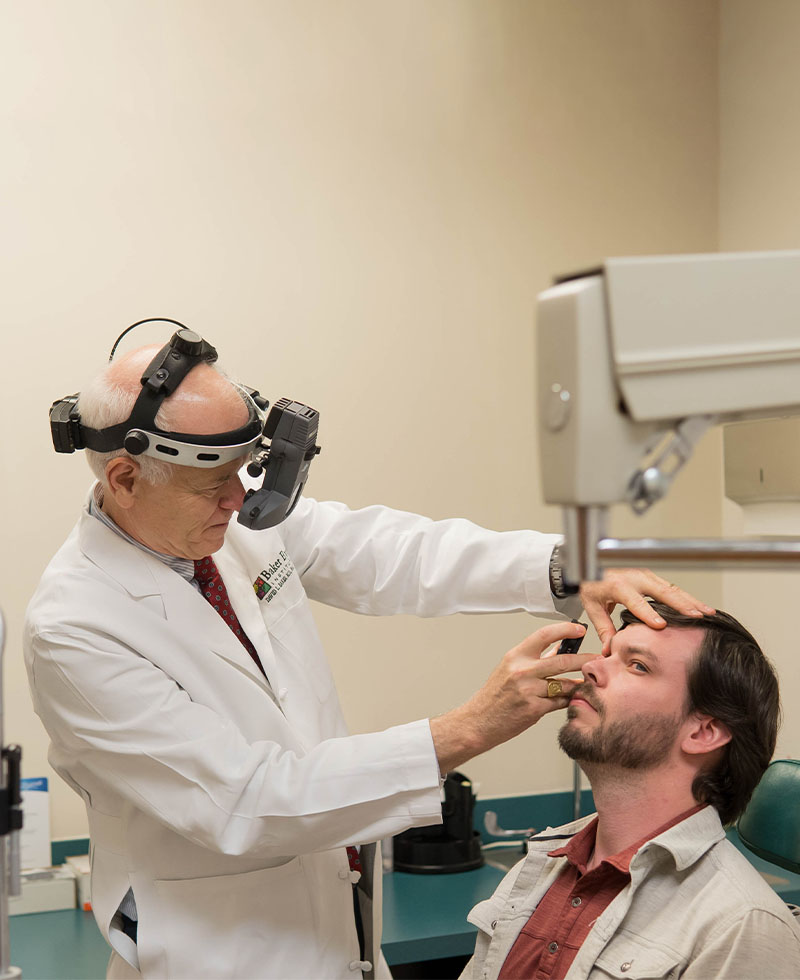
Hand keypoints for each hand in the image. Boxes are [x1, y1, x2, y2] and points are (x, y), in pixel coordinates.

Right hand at [430, 621, 594, 772]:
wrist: (479, 721)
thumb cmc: (494, 695)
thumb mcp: (509, 669)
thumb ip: (534, 659)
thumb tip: (558, 648)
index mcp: (515, 656)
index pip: (544, 635)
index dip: (565, 630)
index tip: (580, 630)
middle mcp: (522, 671)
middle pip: (563, 661)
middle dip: (585, 659)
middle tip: (598, 658)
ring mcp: (529, 690)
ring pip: (565, 684)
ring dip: (578, 683)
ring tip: (587, 682)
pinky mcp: (534, 709)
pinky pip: (560, 702)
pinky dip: (568, 699)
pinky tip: (573, 698)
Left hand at [580, 568, 715, 652]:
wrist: (589, 565)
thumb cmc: (591, 583)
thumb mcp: (592, 606)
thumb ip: (603, 628)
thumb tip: (609, 650)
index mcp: (617, 584)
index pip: (635, 600)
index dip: (648, 613)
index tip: (660, 625)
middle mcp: (634, 578)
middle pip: (662, 592)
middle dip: (681, 605)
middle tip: (698, 617)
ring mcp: (645, 576)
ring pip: (672, 589)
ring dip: (690, 601)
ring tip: (707, 613)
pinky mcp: (651, 578)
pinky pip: (671, 588)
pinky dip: (687, 598)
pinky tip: (699, 607)